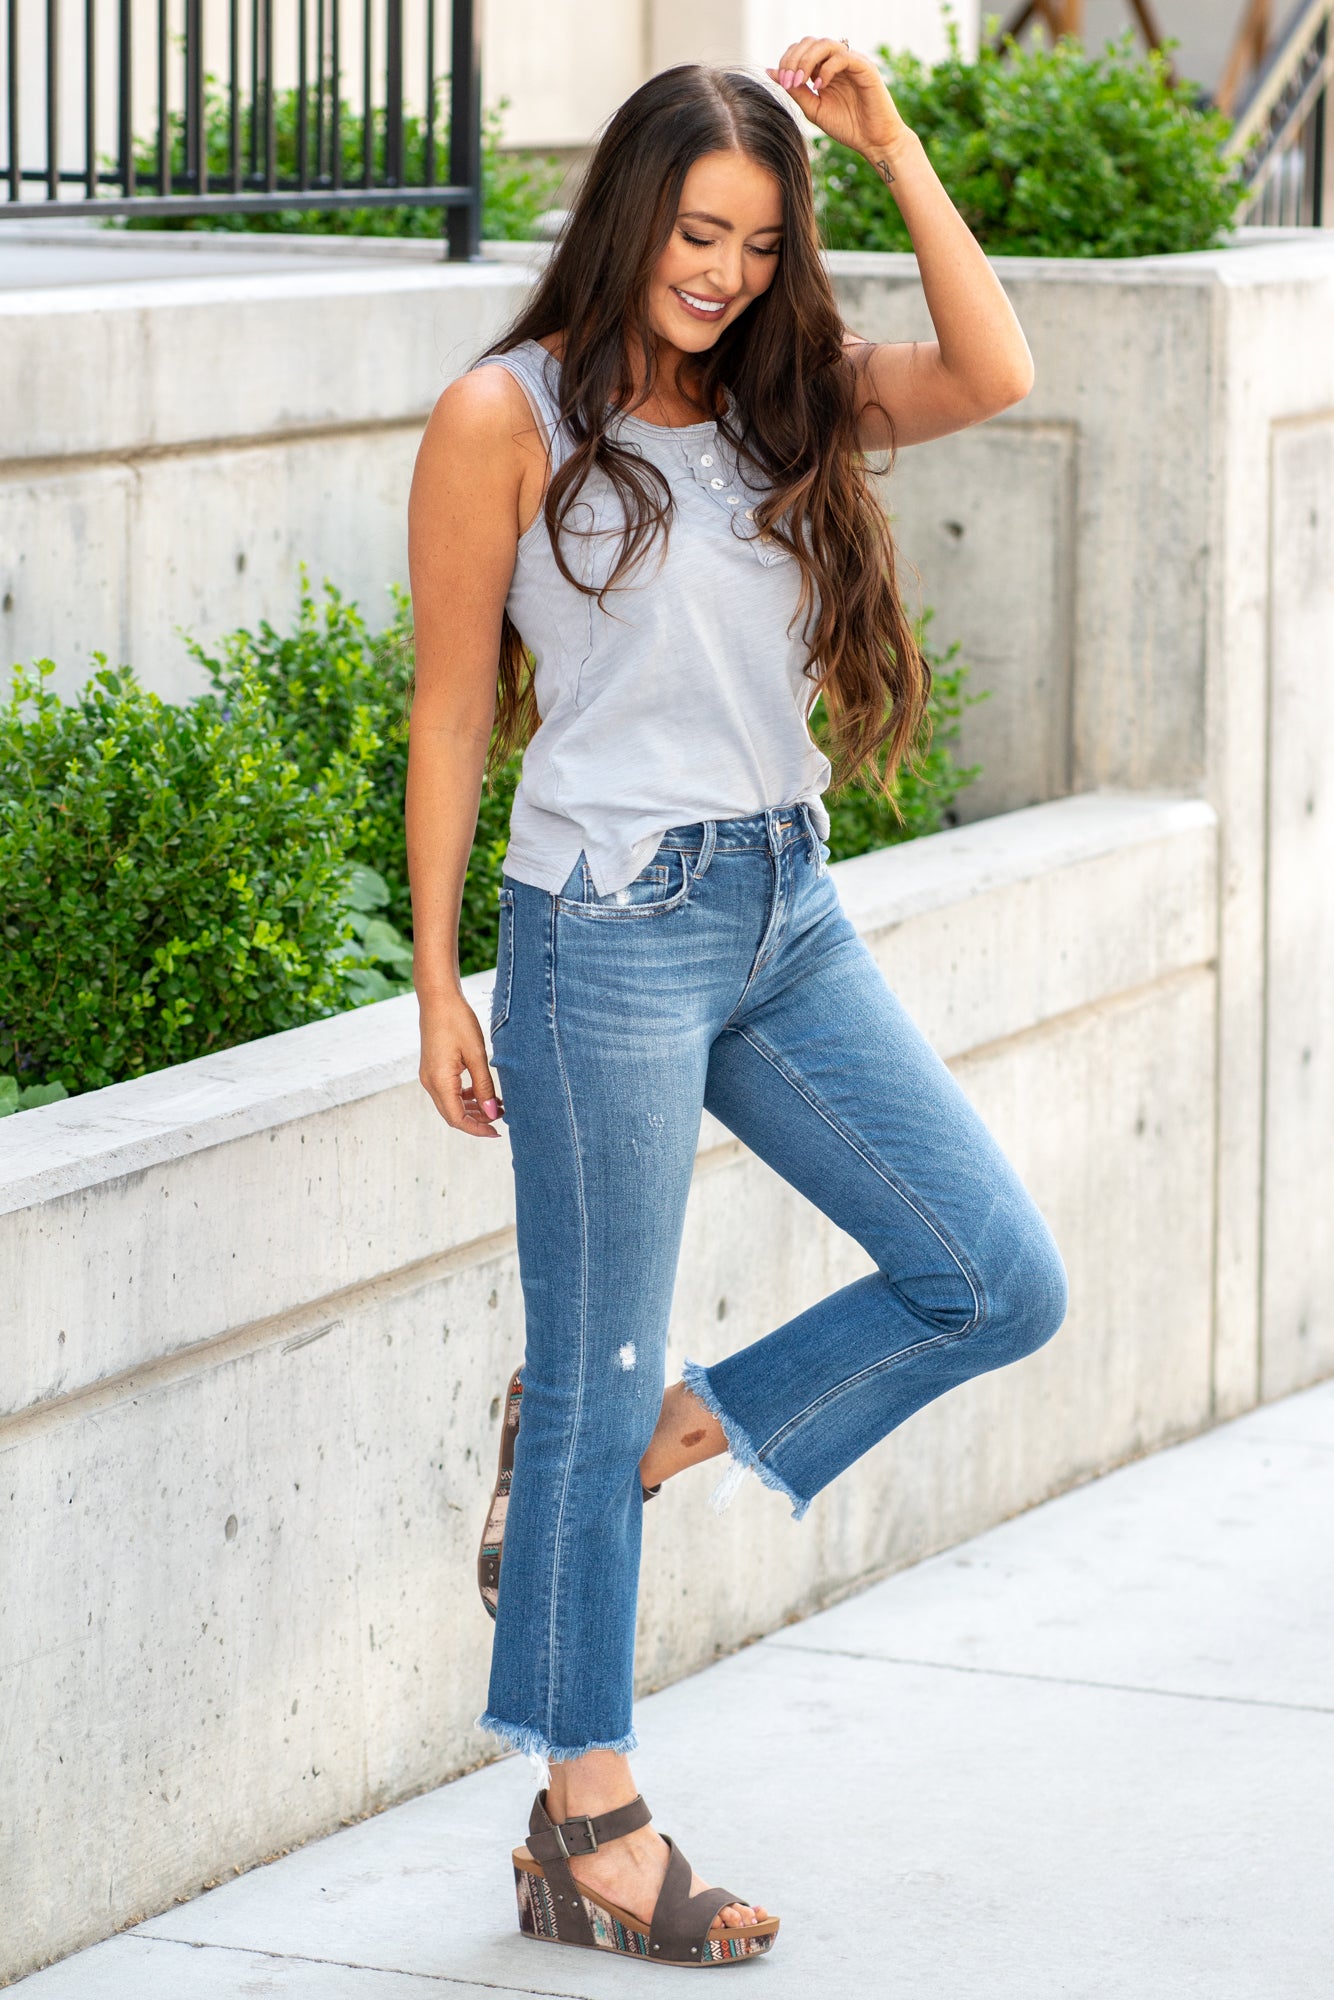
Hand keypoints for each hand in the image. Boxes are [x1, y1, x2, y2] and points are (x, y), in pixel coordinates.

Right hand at [418, 990, 504, 1137]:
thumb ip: (484, 1086)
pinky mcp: (432, 1070)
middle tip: (501, 1117)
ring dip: (472, 1109)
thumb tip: (491, 1114)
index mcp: (440, 1081)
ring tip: (495, 1104)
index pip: (457, 1119)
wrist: (438, 1000)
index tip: (498, 1131)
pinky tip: (481, 1092)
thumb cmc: (458, 1022)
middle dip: (477, 1121)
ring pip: (450, 1105)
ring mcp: (429, 1076)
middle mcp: (430, 1083)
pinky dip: (465, 1097)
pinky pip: (448, 1092)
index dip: (478, 1129)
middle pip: (453, 1115)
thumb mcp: (476, 1055)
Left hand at [766, 37, 908, 161]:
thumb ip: (795, 91)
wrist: (874, 142)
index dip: (788, 60)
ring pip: (825, 44)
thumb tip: (771, 72)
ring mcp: (852, 62)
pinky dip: (827, 68)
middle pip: (811, 42)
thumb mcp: (814, 109)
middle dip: (794, 58)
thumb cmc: (848, 127)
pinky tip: (820, 86)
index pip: (802, 49)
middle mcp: (838, 62)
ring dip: (807, 60)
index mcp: (825, 69)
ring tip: (802, 81)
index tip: (782, 82)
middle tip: (789, 81)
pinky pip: (843, 56)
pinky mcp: (865, 68)